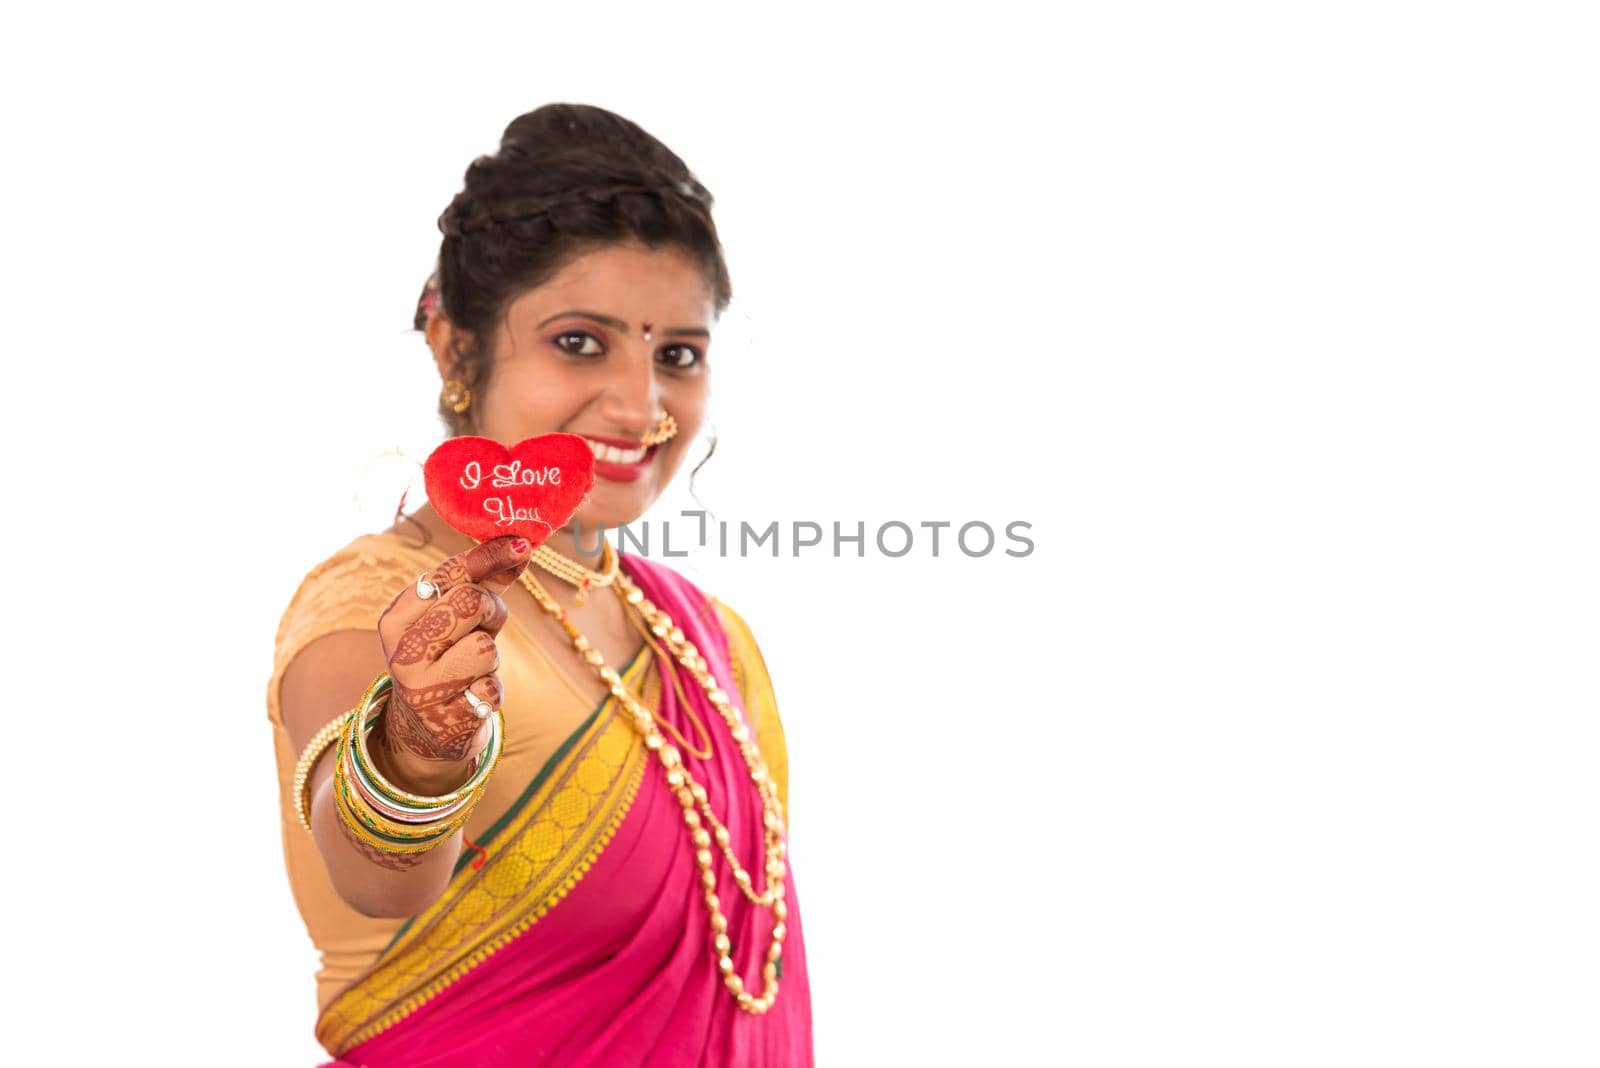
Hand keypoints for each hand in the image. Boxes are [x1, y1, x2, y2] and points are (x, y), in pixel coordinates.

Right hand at [375, 536, 531, 776]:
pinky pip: (492, 690)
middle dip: (492, 611)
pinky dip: (492, 691)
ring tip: (473, 668)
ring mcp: (421, 691)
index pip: (446, 574)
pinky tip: (472, 697)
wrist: (428, 729)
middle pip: (470, 602)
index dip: (489, 556)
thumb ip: (484, 582)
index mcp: (396, 619)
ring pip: (485, 647)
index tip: (522, 545)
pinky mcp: (445, 723)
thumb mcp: (457, 618)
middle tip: (485, 626)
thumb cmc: (448, 657)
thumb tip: (521, 546)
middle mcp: (401, 653)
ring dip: (491, 656)